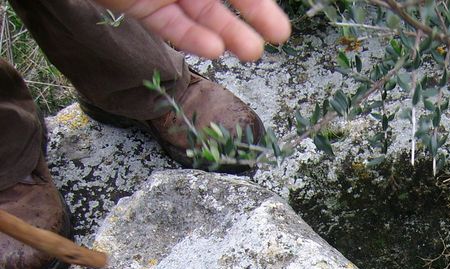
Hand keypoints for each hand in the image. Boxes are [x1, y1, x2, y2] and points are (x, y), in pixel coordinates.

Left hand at [96, 0, 290, 60]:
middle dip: (252, 18)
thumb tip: (237, 9)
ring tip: (252, 52)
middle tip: (276, 40)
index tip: (279, 24)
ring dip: (228, 34)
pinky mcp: (139, 5)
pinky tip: (215, 49)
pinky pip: (170, 25)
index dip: (257, 4)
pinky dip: (192, 37)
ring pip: (201, 15)